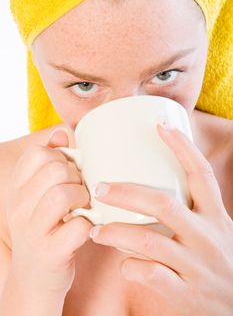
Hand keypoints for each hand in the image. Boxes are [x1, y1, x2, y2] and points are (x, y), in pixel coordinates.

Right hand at [5, 128, 92, 298]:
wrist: (35, 280)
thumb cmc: (46, 229)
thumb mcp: (39, 196)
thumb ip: (49, 164)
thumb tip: (62, 133)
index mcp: (18, 189)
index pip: (38, 153)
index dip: (62, 158)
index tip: (69, 173)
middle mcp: (20, 207)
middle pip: (56, 170)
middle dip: (77, 177)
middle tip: (81, 192)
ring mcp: (33, 231)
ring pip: (63, 194)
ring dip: (83, 198)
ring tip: (84, 207)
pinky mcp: (50, 253)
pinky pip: (78, 226)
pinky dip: (89, 224)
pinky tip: (86, 227)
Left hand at [89, 124, 232, 315]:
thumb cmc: (215, 259)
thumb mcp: (212, 229)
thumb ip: (189, 210)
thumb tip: (150, 184)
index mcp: (215, 216)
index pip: (201, 174)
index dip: (182, 147)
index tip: (160, 126)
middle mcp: (208, 237)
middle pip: (164, 204)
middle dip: (126, 193)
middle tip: (99, 188)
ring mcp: (196, 266)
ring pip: (148, 242)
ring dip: (115, 233)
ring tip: (96, 230)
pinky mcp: (186, 293)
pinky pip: (149, 275)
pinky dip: (129, 267)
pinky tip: (123, 263)